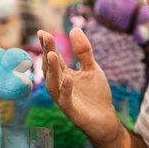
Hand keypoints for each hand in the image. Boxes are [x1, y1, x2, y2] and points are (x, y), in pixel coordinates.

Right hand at [38, 28, 122, 144]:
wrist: (106, 119)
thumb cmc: (96, 94)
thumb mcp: (92, 68)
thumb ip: (83, 51)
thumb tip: (74, 28)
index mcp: (64, 74)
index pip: (53, 58)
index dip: (48, 45)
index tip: (42, 32)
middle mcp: (60, 86)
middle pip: (50, 68)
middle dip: (47, 52)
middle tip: (45, 37)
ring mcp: (64, 99)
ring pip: (52, 84)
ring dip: (52, 70)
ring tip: (52, 54)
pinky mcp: (72, 112)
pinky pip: (65, 100)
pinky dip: (66, 89)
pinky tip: (69, 78)